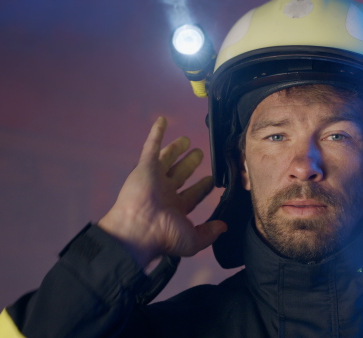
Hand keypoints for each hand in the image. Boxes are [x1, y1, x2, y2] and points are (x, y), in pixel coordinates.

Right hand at [98, 117, 226, 266]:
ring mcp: (154, 179)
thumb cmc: (165, 236)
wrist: (138, 229)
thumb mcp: (193, 240)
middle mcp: (165, 193)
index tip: (211, 180)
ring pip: (167, 159)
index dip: (202, 187)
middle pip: (180, 174)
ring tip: (188, 140)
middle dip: (190, 164)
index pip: (192, 195)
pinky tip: (163, 120)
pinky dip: (156, 133)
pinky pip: (151, 146)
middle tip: (200, 154)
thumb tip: (224, 227)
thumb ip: (209, 233)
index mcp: (175, 209)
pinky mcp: (145, 167)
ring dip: (176, 149)